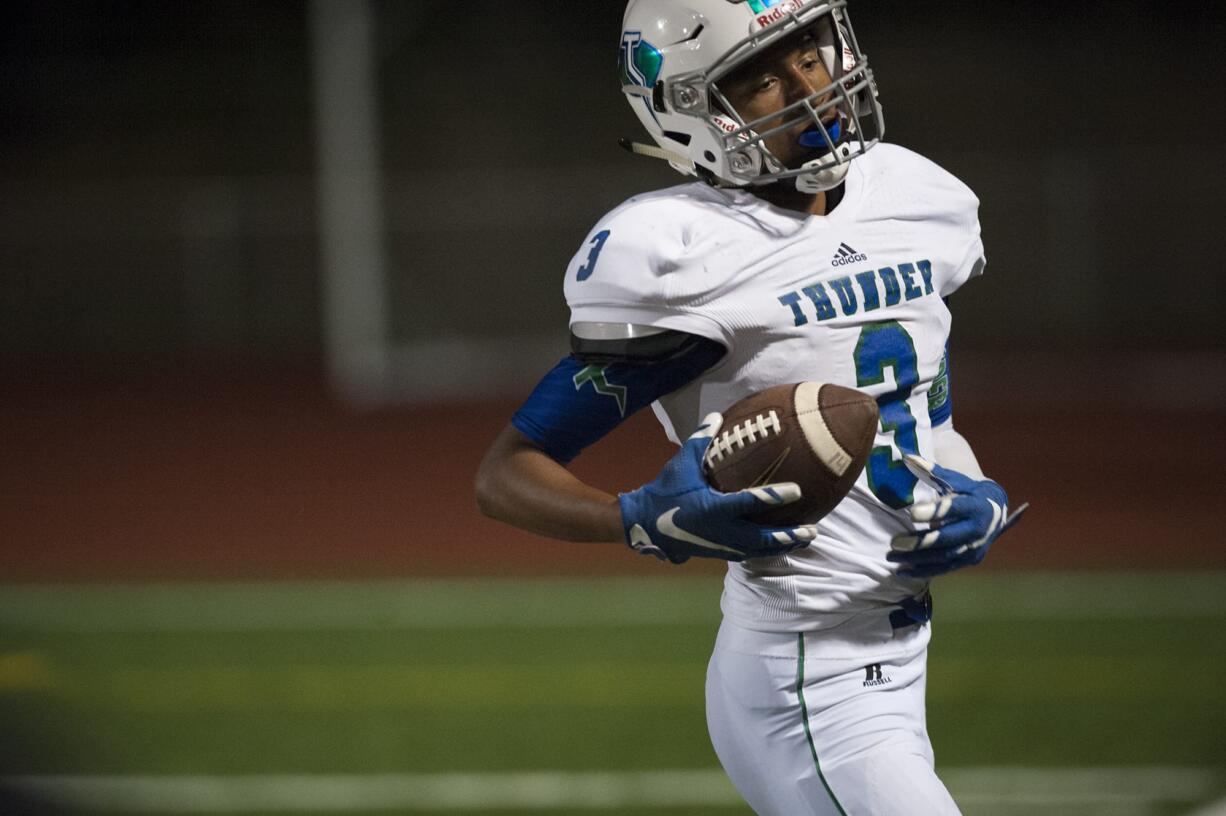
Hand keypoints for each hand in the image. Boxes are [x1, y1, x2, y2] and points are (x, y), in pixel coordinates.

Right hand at [618, 412, 817, 563]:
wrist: (645, 524)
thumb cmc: (664, 491)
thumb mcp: (680, 464)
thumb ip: (700, 441)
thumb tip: (716, 416)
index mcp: (712, 507)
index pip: (749, 502)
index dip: (774, 496)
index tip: (797, 491)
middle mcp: (720, 529)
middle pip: (761, 538)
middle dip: (787, 535)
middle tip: (812, 530)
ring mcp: (720, 544)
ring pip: (757, 550)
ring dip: (782, 546)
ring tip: (804, 540)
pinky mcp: (718, 551)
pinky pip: (748, 554)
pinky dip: (766, 550)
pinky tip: (779, 546)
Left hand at [887, 454, 1027, 577]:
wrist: (994, 510)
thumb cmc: (967, 491)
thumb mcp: (954, 479)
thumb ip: (932, 471)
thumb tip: (907, 457)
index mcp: (976, 505)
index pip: (953, 509)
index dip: (934, 512)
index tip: (911, 513)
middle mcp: (978, 529)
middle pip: (947, 539)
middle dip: (920, 542)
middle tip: (894, 542)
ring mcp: (975, 547)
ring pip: (944, 557)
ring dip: (916, 560)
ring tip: (891, 556)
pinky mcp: (969, 560)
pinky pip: (945, 569)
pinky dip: (923, 571)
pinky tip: (902, 571)